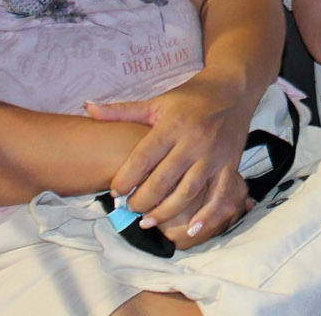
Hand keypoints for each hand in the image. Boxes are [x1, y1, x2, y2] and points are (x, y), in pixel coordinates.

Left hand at [85, 74, 253, 249]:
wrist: (233, 90)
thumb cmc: (190, 97)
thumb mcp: (157, 102)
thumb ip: (122, 110)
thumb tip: (87, 108)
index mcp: (173, 125)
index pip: (144, 157)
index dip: (126, 178)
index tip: (114, 191)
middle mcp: (193, 141)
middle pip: (163, 180)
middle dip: (142, 200)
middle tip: (129, 210)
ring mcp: (213, 155)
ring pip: (187, 192)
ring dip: (166, 212)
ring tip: (148, 222)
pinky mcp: (230, 165)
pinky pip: (219, 196)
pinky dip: (207, 216)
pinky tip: (191, 230)